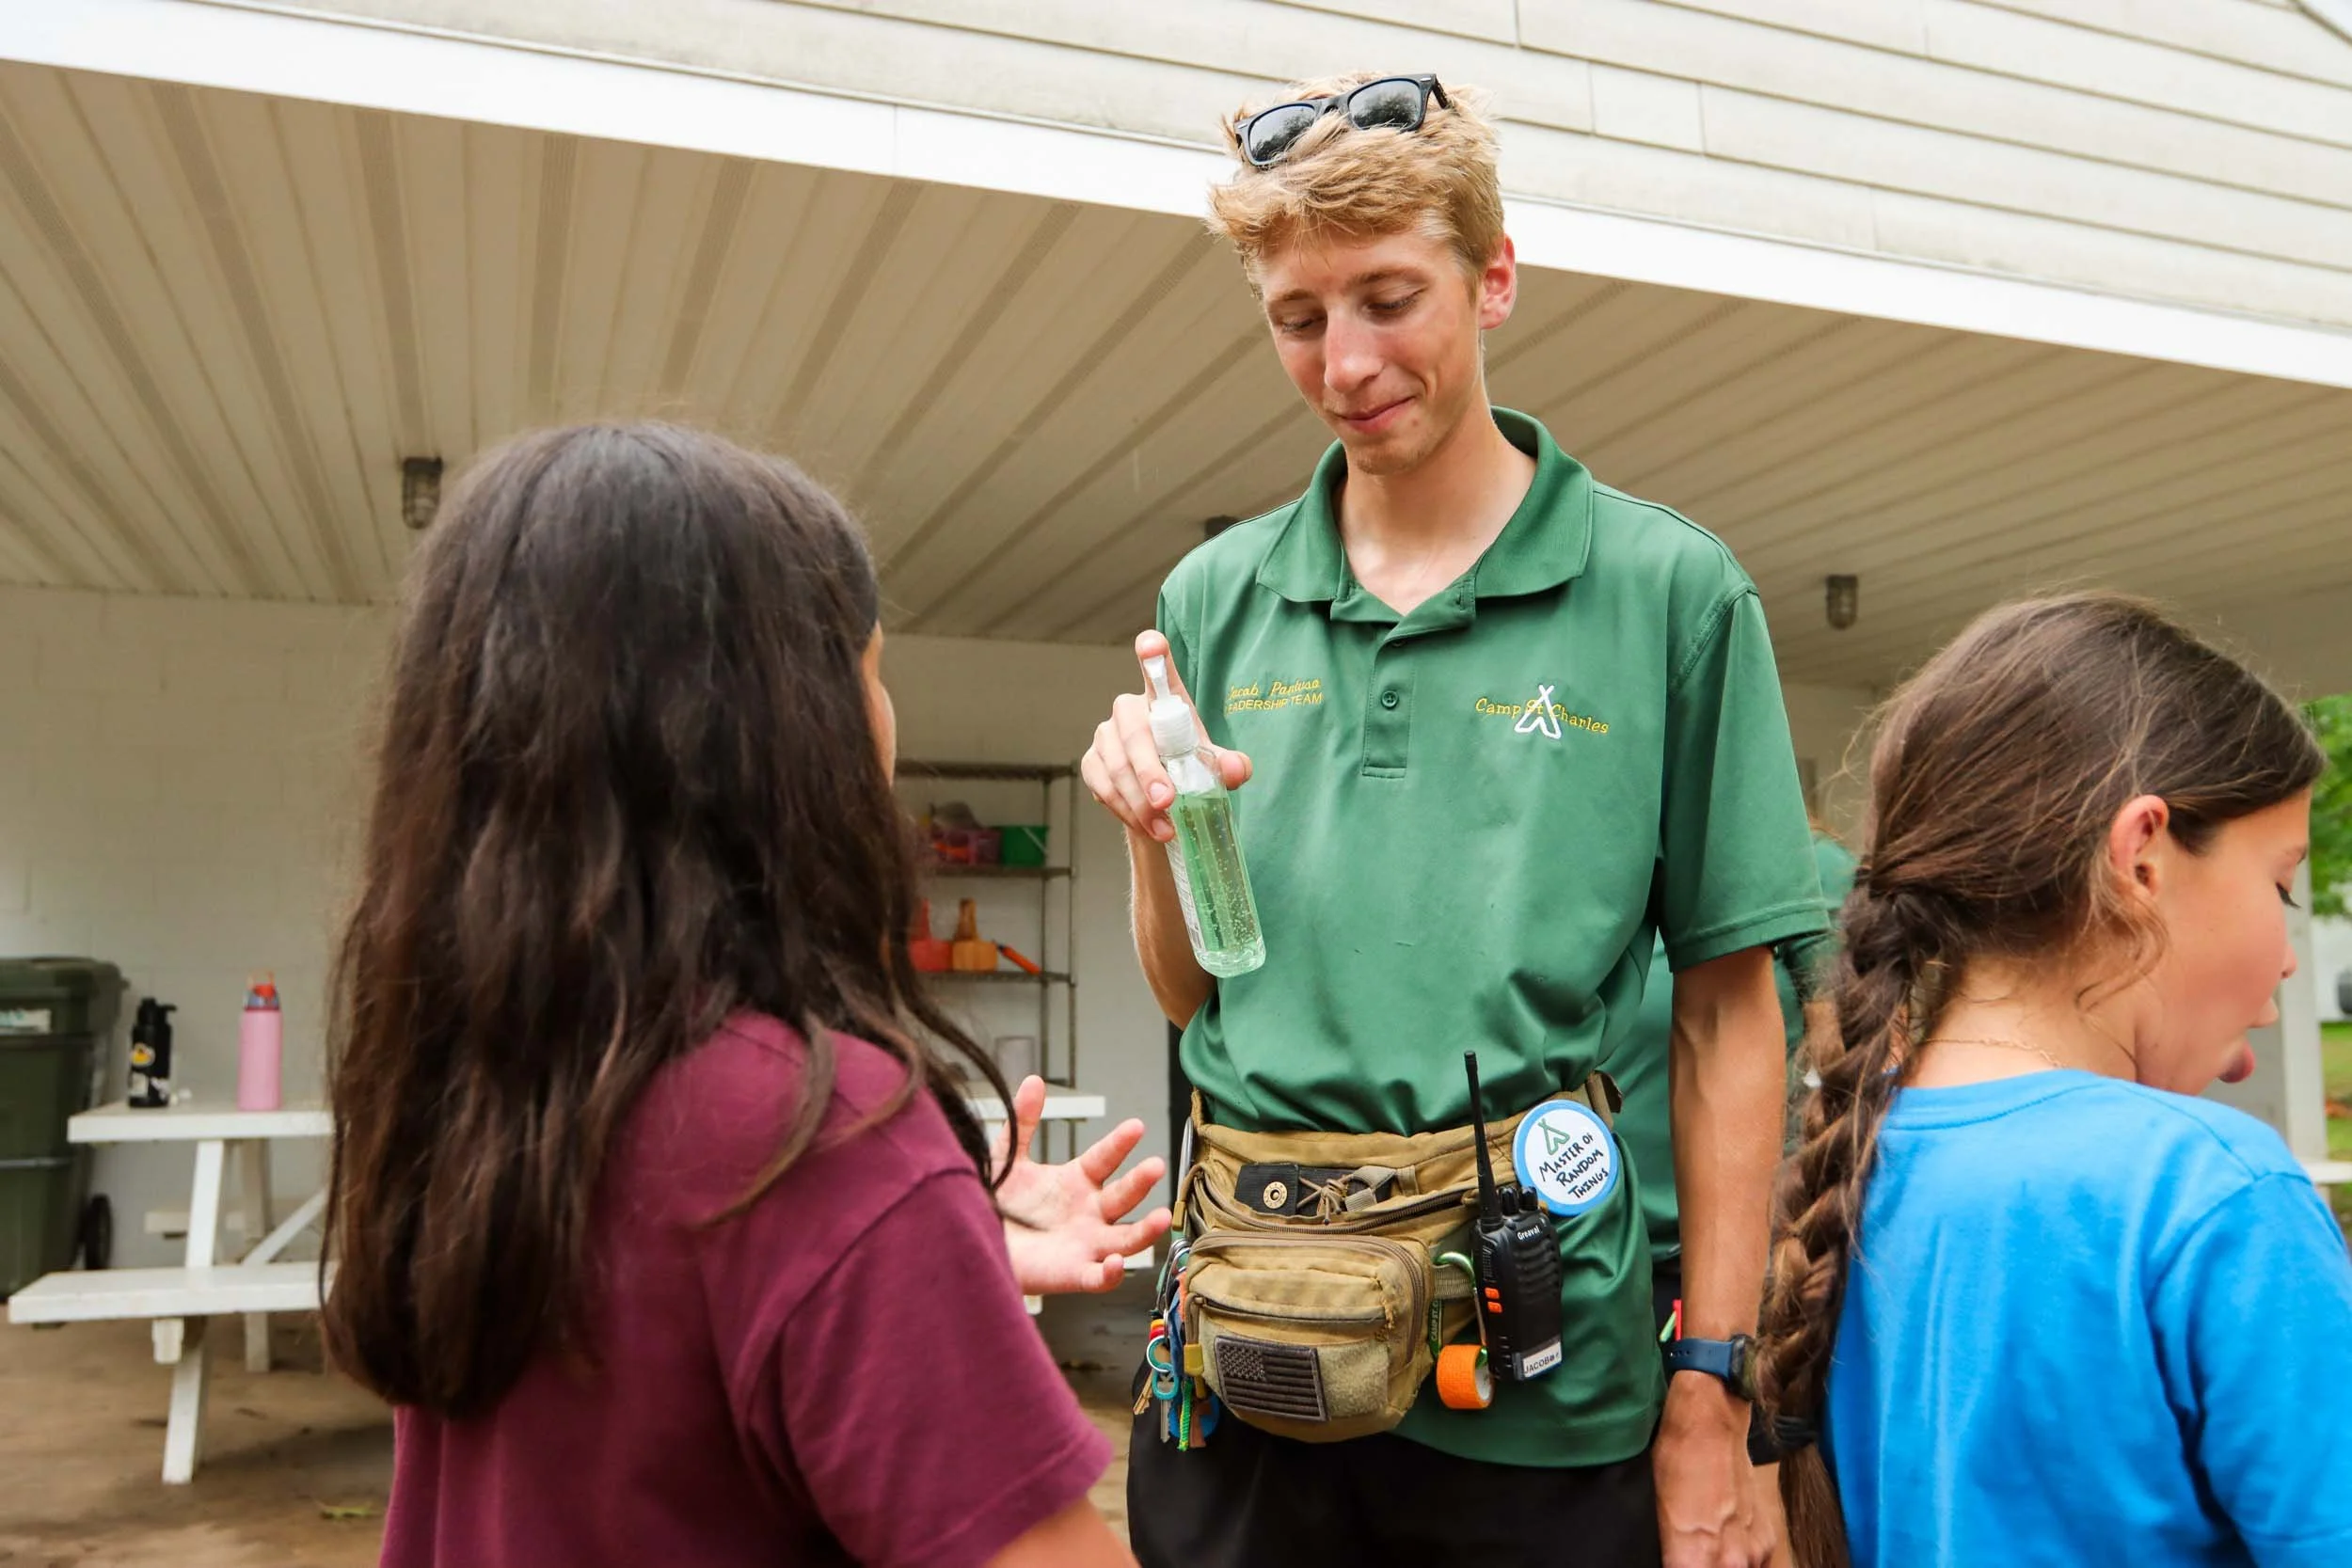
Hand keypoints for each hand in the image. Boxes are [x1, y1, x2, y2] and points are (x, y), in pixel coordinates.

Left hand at [993, 1075, 1172, 1294]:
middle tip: (1155, 1166)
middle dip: (1140, 1182)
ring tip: (1161, 1217)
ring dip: (1145, 1230)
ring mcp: (1085, 1243)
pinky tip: (1117, 1262)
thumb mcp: (1008, 1159)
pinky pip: (1099, 1278)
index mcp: (1076, 1182)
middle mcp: (1088, 1212)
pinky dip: (1112, 1273)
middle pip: (1123, 1196)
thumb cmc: (996, 1203)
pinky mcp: (1073, 1273)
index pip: (1105, 1159)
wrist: (974, 1241)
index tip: (1135, 1126)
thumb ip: (1023, 1123)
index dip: (1120, 1143)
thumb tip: (1033, 1081)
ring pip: (1126, 1238)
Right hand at [1080, 631, 1250, 845]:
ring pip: (1116, 766)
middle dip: (1149, 770)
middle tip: (1167, 801)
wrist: (1163, 805)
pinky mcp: (1092, 763)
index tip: (1151, 643)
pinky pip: (1103, 787)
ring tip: (1165, 827)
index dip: (1152, 654)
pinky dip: (1125, 810)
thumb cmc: (1189, 771)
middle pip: (1134, 731)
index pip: (1157, 671)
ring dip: (1139, 802)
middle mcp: (1130, 711)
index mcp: (1164, 701)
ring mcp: (1106, 736)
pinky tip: (1145, 825)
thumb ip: (1229, 766)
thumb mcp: (1214, 768)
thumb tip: (1238, 768)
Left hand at [1653, 1374, 1771, 1567]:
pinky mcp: (1766, 1537)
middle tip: (1692, 1554)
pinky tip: (1726, 1542)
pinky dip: (1741, 1558)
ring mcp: (1752, 1551)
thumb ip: (1669, 1550)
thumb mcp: (1655, 1511)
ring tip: (1709, 1550)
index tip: (1676, 1558)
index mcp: (1694, 1560)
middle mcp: (1729, 1563)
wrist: (1710, 1424)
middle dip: (1704, 1567)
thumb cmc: (1675, 1460)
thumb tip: (1672, 1558)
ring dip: (1724, 1565)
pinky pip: (1755, 1563)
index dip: (1677, 1567)